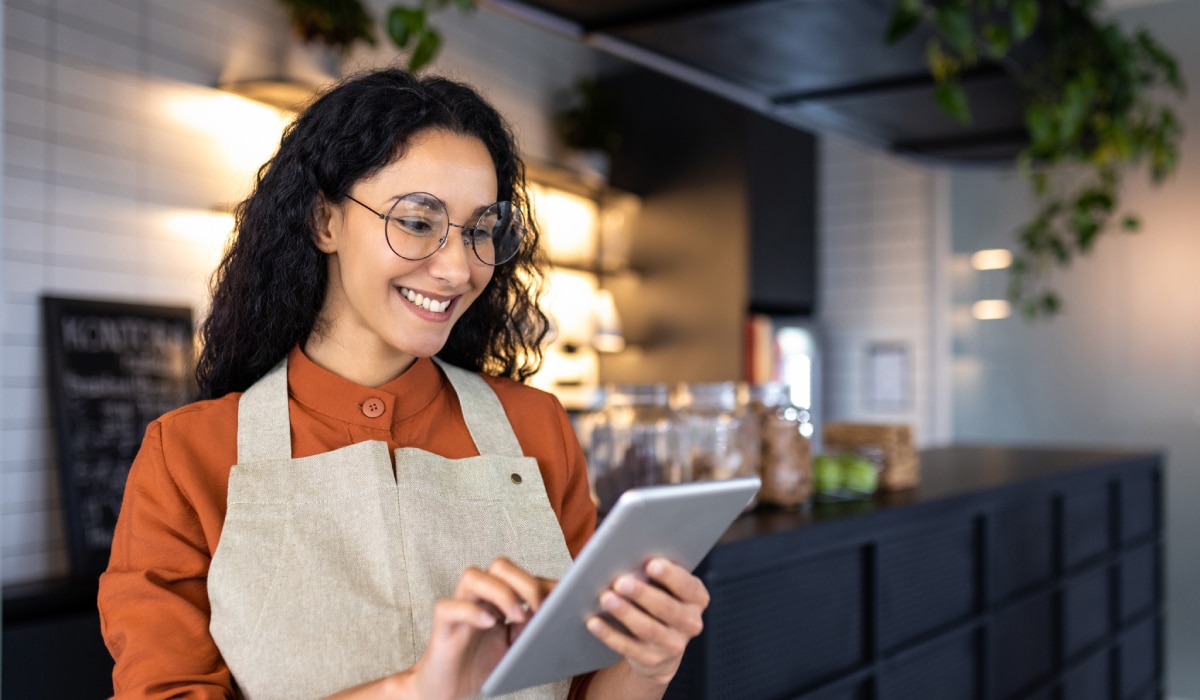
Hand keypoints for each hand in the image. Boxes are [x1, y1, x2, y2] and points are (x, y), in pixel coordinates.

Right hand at [405, 558, 555, 699]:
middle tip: (540, 608)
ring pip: (473, 576)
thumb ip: (531, 628)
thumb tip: (557, 614)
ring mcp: (459, 606)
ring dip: (500, 592)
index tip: (564, 598)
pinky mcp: (442, 623)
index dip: (543, 582)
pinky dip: (471, 611)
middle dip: (525, 582)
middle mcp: (479, 596)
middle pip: (500, 566)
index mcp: (499, 597)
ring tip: (517, 616)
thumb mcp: (516, 647)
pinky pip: (450, 606)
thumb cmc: (482, 665)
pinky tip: (489, 623)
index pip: (521, 575)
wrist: (448, 690)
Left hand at [585, 558, 709, 687]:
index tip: (651, 564)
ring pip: (648, 628)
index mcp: (697, 598)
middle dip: (642, 594)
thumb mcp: (667, 585)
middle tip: (621, 582)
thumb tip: (629, 560)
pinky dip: (609, 634)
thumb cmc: (661, 599)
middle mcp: (690, 623)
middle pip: (666, 608)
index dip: (670, 575)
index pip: (686, 586)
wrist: (663, 644)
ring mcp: (673, 644)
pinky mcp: (652, 659)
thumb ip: (656, 573)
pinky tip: (594, 621)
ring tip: (606, 598)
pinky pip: (628, 647)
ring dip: (625, 612)